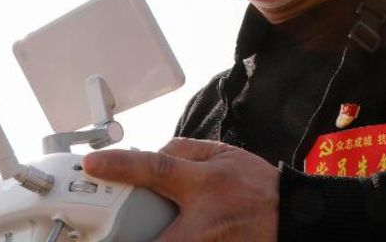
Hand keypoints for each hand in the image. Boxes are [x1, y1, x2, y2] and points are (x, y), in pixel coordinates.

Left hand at [83, 138, 279, 240]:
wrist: (292, 218)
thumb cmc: (256, 187)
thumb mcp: (223, 155)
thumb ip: (182, 152)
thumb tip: (147, 158)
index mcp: (204, 185)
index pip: (156, 170)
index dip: (122, 166)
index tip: (93, 165)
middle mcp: (202, 223)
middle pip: (151, 238)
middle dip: (123, 237)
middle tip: (96, 232)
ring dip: (141, 241)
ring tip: (120, 234)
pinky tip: (150, 235)